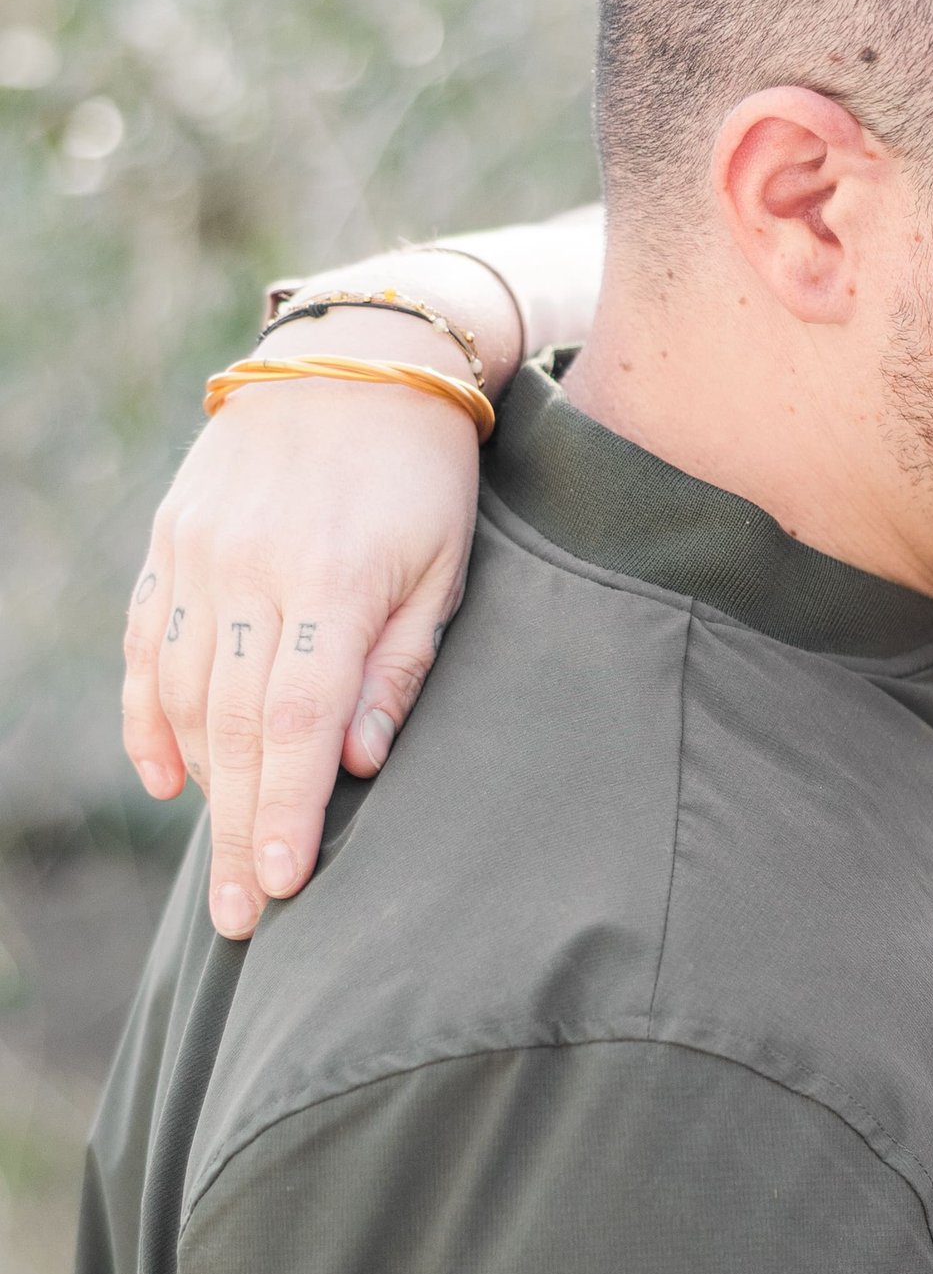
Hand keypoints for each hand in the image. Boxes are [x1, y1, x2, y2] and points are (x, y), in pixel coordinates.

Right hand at [122, 360, 480, 941]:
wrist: (357, 355)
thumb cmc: (424, 474)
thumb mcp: (445, 568)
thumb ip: (399, 668)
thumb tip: (357, 767)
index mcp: (325, 581)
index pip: (295, 724)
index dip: (284, 811)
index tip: (283, 886)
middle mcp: (245, 570)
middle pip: (233, 728)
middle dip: (237, 830)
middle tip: (243, 919)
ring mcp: (197, 553)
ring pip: (184, 694)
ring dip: (201, 786)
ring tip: (222, 864)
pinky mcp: (170, 540)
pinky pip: (147, 644)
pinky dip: (150, 716)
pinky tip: (166, 778)